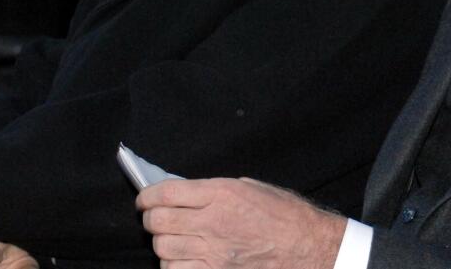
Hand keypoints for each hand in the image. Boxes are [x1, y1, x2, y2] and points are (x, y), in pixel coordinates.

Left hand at [138, 177, 346, 268]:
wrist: (305, 246)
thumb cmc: (283, 214)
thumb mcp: (250, 187)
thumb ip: (215, 191)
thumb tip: (185, 195)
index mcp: (221, 193)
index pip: (166, 192)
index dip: (148, 195)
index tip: (145, 197)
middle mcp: (212, 222)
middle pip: (158, 221)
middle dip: (150, 217)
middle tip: (155, 216)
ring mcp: (212, 252)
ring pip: (162, 248)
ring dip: (162, 241)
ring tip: (172, 237)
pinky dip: (173, 264)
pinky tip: (182, 257)